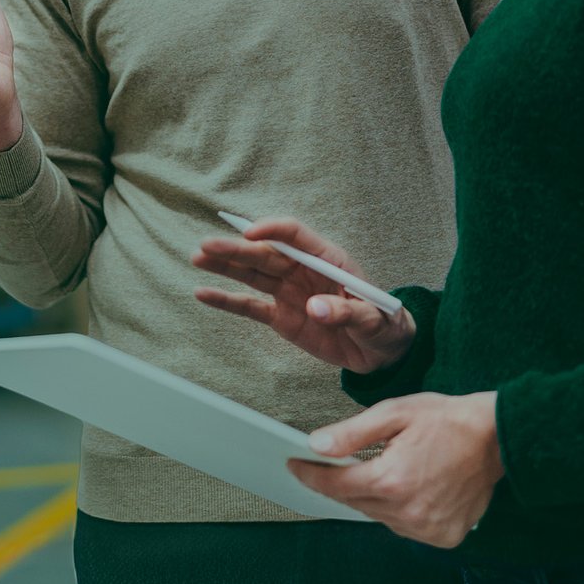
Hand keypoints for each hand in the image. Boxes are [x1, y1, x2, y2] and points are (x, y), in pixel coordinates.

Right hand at [193, 217, 414, 374]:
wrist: (381, 353)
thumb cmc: (385, 326)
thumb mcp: (375, 319)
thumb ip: (348, 312)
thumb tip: (316, 308)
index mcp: (328, 259)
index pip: (295, 235)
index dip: (273, 230)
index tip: (250, 233)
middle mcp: (303, 270)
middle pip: (265, 253)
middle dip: (236, 249)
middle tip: (207, 245)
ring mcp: (289, 292)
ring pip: (252, 274)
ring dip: (225, 266)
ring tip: (198, 256)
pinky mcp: (281, 317)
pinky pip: (250, 306)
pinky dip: (227, 300)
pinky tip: (202, 293)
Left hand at [289, 392, 503, 549]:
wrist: (497, 437)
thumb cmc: (446, 419)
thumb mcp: (395, 412)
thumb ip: (352, 432)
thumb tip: (316, 446)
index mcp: (393, 480)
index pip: (337, 485)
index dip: (311, 476)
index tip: (293, 466)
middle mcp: (408, 512)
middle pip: (356, 502)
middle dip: (340, 484)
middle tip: (328, 465)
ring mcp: (428, 529)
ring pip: (379, 516)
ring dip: (371, 497)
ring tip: (377, 471)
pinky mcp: (444, 537)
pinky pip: (405, 526)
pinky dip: (397, 510)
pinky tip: (404, 488)